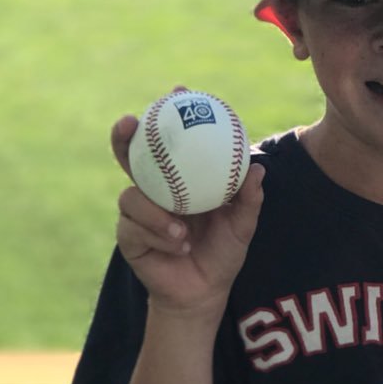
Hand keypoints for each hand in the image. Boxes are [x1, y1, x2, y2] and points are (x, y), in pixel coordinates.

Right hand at [111, 110, 264, 318]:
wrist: (205, 292)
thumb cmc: (223, 252)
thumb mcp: (243, 225)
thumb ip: (249, 199)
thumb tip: (257, 171)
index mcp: (181, 179)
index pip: (171, 142)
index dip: (170, 115)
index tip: (178, 91)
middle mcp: (155, 190)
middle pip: (131, 155)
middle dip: (125, 136)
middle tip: (130, 123)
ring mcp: (138, 213)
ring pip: (131, 195)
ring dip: (155, 211)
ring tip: (181, 227)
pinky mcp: (128, 237)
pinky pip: (133, 228)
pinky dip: (159, 235)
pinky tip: (179, 244)